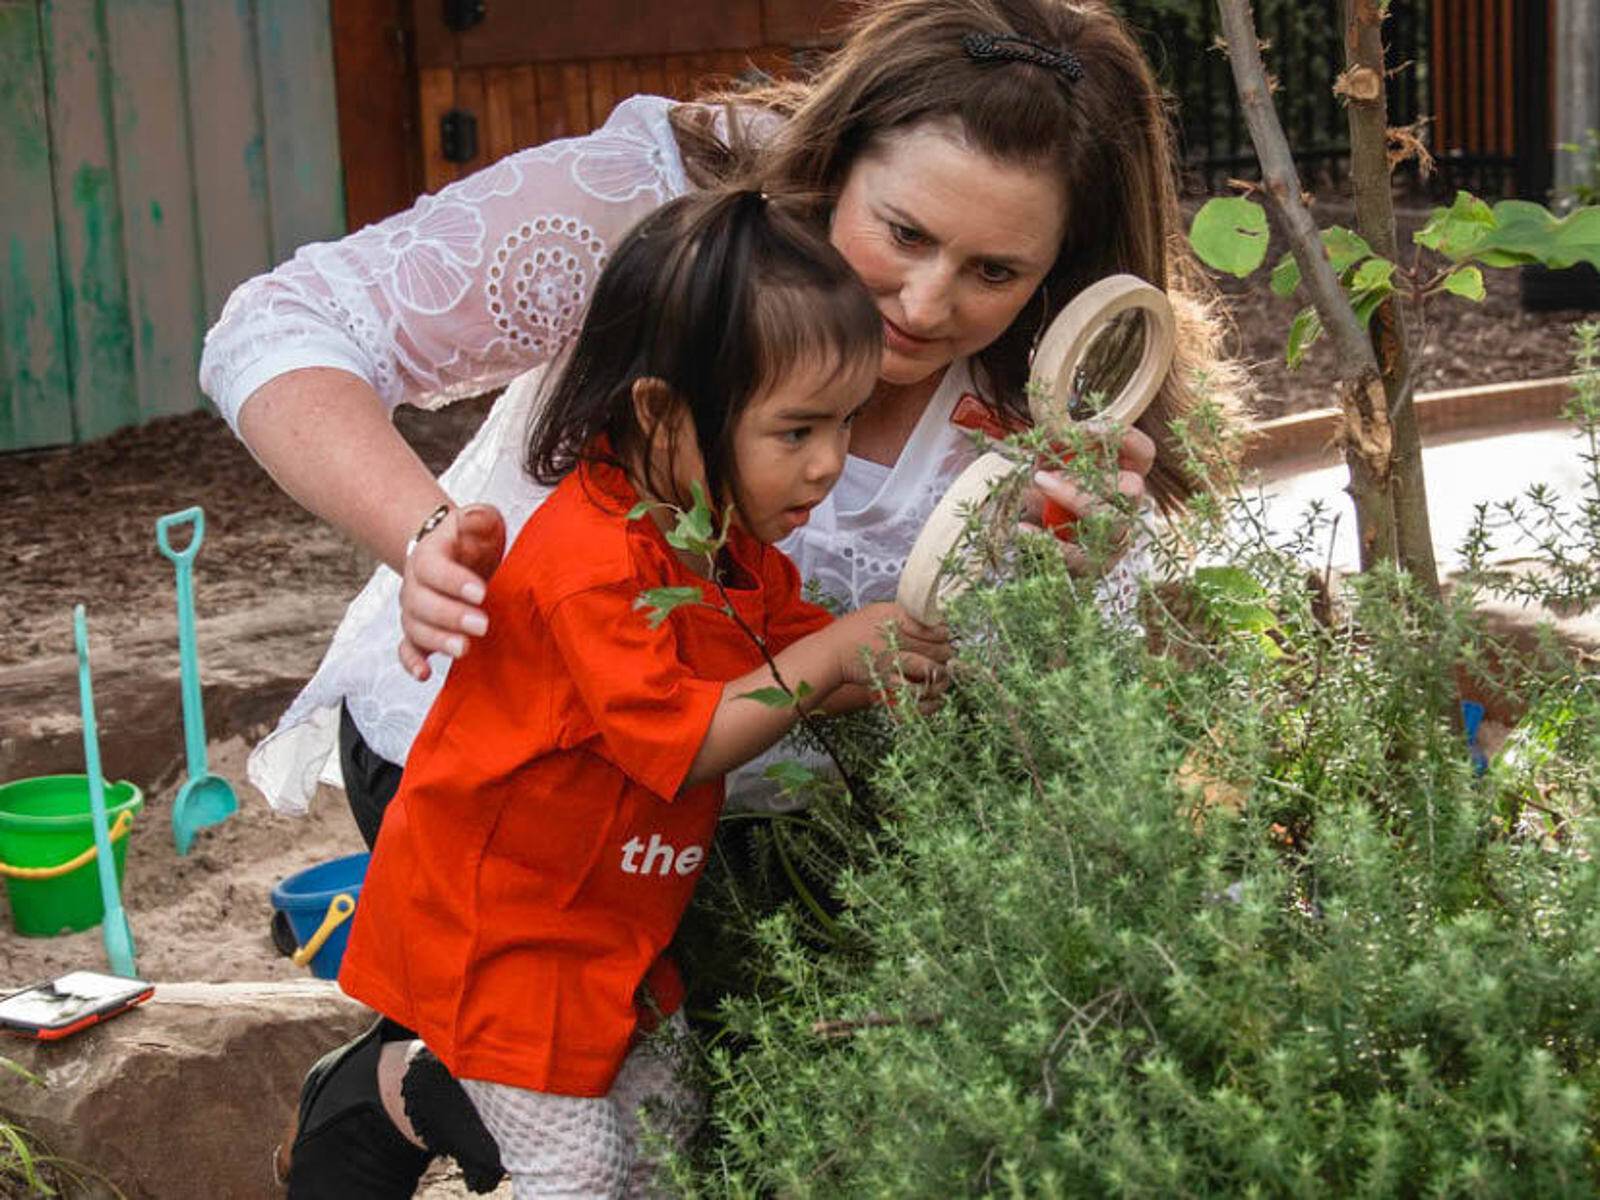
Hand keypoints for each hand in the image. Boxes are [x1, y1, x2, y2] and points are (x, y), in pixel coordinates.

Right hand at [397, 504, 506, 680]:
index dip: (454, 581)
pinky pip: (406, 648)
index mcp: (429, 555)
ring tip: (464, 649)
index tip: (481, 592)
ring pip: (415, 628)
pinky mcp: (418, 632)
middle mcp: (415, 585)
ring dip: (437, 640)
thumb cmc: (474, 540)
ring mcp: (414, 611)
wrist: (457, 556)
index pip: (434, 569)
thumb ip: (477, 519)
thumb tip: (470, 519)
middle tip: (482, 625)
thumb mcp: (481, 522)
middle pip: (422, 603)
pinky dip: (411, 662)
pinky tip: (425, 674)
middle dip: (451, 615)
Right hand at [832, 603, 952, 710]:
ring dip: (940, 671)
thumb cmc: (854, 631)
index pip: (929, 625)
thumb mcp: (877, 611)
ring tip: (942, 671)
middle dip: (946, 652)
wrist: (831, 653)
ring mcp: (890, 660)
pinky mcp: (886, 679)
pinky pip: (913, 689)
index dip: (943, 632)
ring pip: (928, 667)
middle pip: (933, 646)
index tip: (945, 635)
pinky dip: (926, 692)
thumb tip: (931, 619)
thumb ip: (903, 614)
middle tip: (948, 653)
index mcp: (892, 617)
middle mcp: (893, 637)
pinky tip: (932, 692)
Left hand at [1021, 425, 1153, 573]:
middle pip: (1133, 487)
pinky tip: (1023, 528)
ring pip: (1109, 520)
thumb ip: (1054, 443)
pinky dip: (1047, 541)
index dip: (1122, 438)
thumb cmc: (1051, 490)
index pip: (1144, 452)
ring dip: (1072, 498)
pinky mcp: (1096, 564)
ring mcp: (1117, 537)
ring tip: (1037, 483)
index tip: (1083, 429)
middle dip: (1094, 473)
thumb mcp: (1051, 461)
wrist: (1042, 541)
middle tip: (1057, 463)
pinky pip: (1078, 556)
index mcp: (1127, 474)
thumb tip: (1055, 431)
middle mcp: (1129, 506)